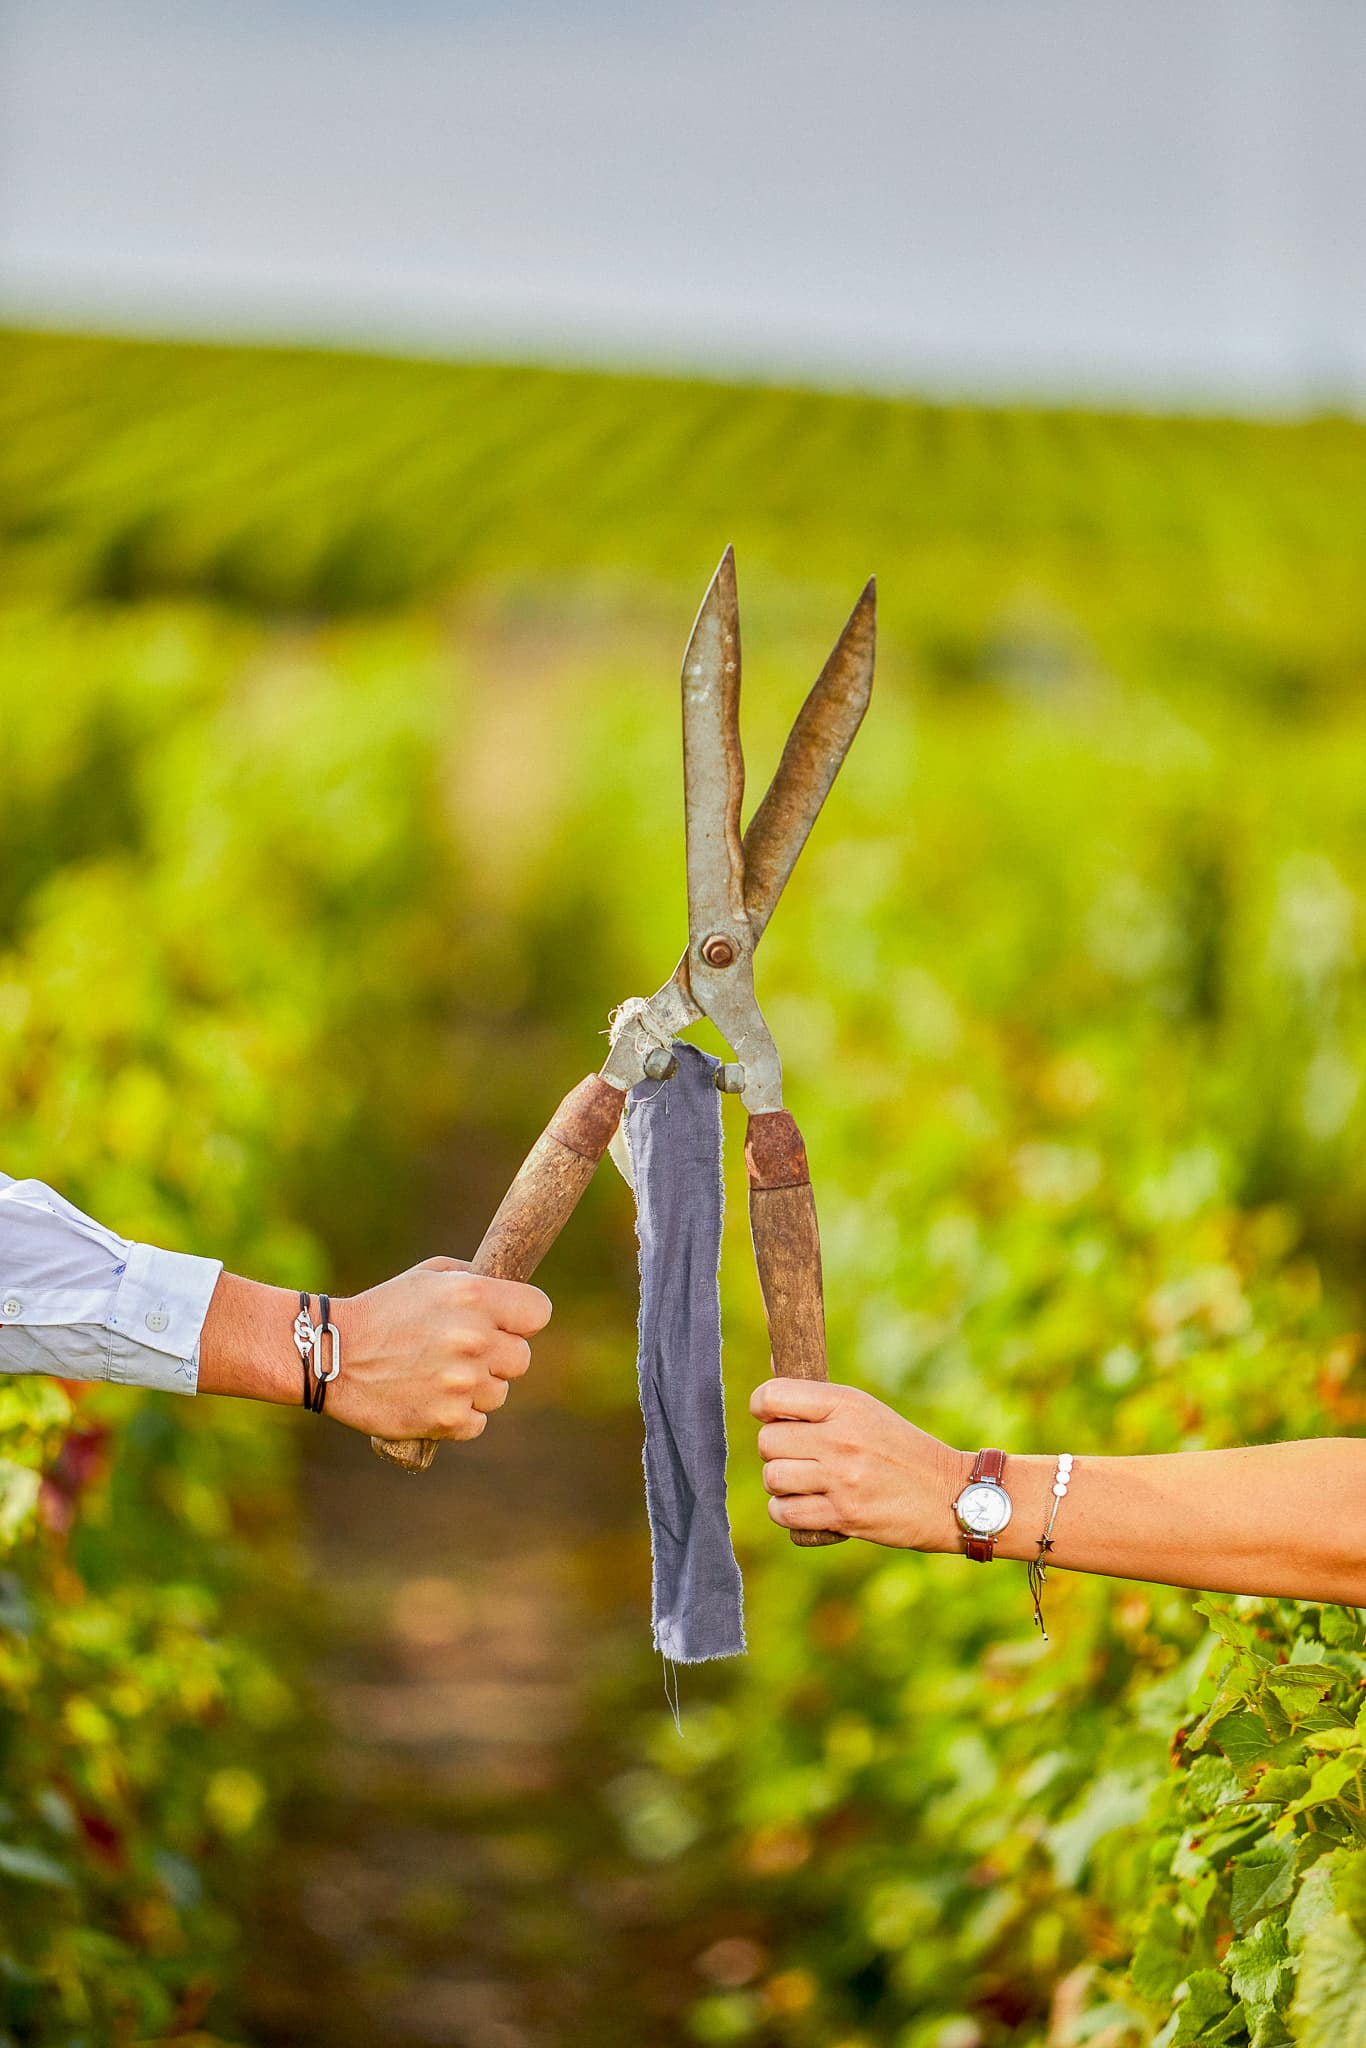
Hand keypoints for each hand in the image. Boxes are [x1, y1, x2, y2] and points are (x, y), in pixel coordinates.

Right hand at [330, 1257, 551, 1442]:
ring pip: (500, 1393)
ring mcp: (462, 1382)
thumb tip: (510, 1294)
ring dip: (478, 1387)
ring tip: (440, 1375)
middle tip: (465, 1352)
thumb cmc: (382, 1310)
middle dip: (498, 1355)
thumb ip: (475, 1280)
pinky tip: (433, 1398)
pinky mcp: (446, 1419)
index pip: (539, 1312)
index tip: (508, 1322)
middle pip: (522, 1358)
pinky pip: (478, 1422)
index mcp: (474, 1297)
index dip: (523, 1318)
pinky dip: (460, 1416)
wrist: (332, 1354)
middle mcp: (475, 1339)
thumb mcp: (428, 1277)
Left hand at [750, 1377, 969, 1547]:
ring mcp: (842, 1479)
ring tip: (803, 1481)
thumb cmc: (901, 1449)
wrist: (949, 1493)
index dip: (763, 1406)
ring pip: (773, 1478)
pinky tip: (804, 1504)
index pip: (773, 1396)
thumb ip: (819, 1397)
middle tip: (798, 1455)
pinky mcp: (844, 1516)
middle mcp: (841, 1439)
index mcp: (846, 1404)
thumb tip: (774, 1361)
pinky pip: (785, 1514)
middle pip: (766, 1442)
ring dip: (781, 1483)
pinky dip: (787, 1511)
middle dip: (775, 1450)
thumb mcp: (866, 1410)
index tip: (771, 1415)